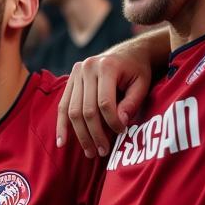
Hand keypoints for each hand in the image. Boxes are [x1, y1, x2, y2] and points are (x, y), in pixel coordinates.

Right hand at [55, 38, 156, 157]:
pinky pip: (63, 106)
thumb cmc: (137, 71)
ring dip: (80, 135)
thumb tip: (120, 123)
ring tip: (90, 152)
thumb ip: (132, 103)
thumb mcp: (142, 84)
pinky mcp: (70, 80)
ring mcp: (75, 73)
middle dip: (95, 134)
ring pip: (72, 110)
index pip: (104, 102)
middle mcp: (86, 68)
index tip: (122, 133)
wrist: (128, 53)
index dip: (112, 122)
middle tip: (103, 152)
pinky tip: (62, 142)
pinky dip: (62, 125)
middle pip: (86, 109)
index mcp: (106, 66)